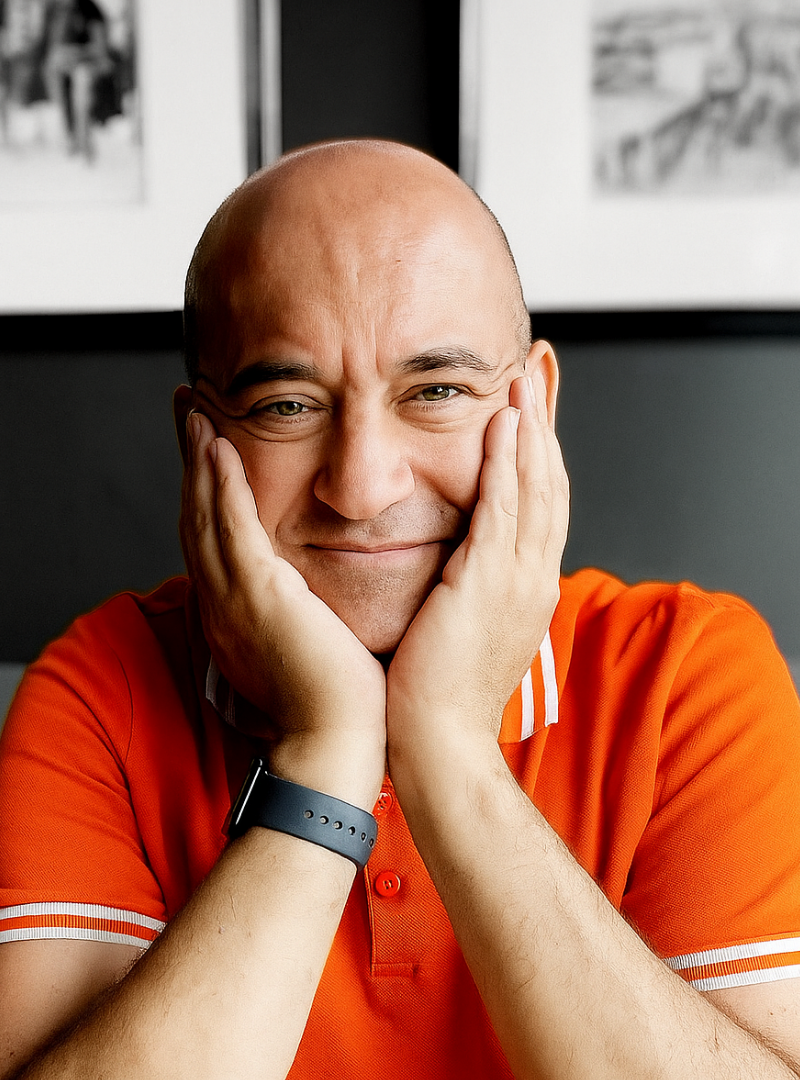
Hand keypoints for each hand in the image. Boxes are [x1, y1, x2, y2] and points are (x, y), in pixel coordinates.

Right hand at [180, 412, 385, 799]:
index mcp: (235, 614)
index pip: (212, 538)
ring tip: (192, 409)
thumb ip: (305, 610)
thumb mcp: (312, 643)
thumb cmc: (338, 701)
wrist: (338, 742)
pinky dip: (220, 485)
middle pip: (195, 516)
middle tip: (185, 410)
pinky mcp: (258, 596)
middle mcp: (222, 603)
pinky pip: (231, 527)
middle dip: (189, 461)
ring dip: (197, 458)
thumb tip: (319, 595)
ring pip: (204, 513)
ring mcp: (235, 599)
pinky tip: (216, 446)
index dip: (203, 489)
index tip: (206, 448)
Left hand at [386, 372, 568, 749]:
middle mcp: (535, 577)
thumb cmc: (439, 693)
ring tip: (526, 377)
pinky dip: (510, 462)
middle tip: (539, 371)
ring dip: (533, 429)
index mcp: (527, 587)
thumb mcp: (464, 628)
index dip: (541, 453)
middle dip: (547, 425)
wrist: (438, 745)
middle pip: (551, 484)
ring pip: (537, 487)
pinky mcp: (490, 584)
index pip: (542, 505)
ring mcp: (519, 580)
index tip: (532, 411)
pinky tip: (506, 423)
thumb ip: (468, 587)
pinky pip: (505, 510)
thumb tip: (456, 563)